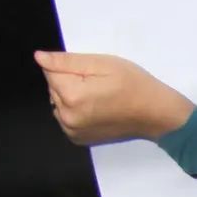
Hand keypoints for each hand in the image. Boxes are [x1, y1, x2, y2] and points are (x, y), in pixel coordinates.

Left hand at [35, 51, 196, 146]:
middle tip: (97, 82)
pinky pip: (65, 115)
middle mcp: (66, 117)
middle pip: (53, 87)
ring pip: (57, 101)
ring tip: (98, 95)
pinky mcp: (78, 138)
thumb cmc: (133, 84)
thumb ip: (66, 61)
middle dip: (69, 80)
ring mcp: (71, 131)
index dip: (69, 67)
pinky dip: (74, 109)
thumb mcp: (102, 64)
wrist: (157, 114)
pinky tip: (95, 107)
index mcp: (71, 97)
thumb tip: (38, 57)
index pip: (50, 71)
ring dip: (70, 95)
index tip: (91, 72)